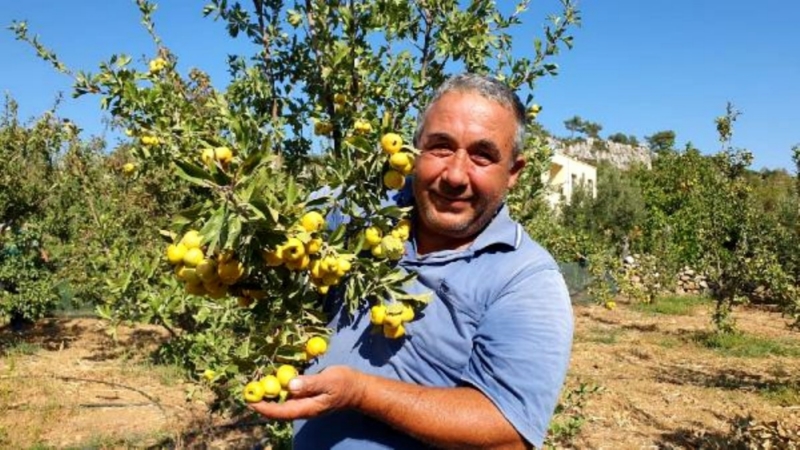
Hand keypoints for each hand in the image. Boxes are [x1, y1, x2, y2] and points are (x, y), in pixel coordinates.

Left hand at [248, 365, 364, 419]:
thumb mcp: (329, 381)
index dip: (265, 408)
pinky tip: (273, 380)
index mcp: (308, 407)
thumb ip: (310, 383)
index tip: (251, 402)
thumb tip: (290, 385)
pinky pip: (289, 395)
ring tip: (255, 385)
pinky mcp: (306, 395)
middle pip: (278, 409)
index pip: (282, 411)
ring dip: (269, 395)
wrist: (357, 388)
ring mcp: (305, 402)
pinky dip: (279, 389)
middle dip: (262, 402)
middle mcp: (303, 407)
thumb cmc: (345, 384)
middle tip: (247, 392)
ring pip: (282, 402)